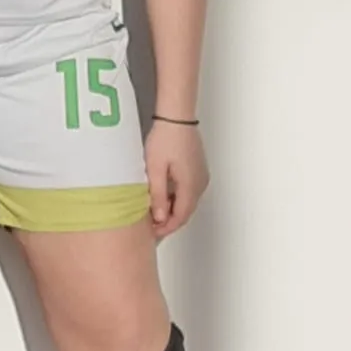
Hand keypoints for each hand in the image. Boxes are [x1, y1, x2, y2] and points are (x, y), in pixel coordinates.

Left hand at [145, 120, 208, 237]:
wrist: (176, 118)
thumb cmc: (165, 139)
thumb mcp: (155, 169)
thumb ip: (157, 195)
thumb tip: (159, 217)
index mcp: (190, 186)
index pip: (180, 217)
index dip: (165, 228)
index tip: (151, 232)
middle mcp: (200, 184)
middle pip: (185, 212)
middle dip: (168, 221)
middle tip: (149, 225)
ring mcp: (201, 177)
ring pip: (186, 202)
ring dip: (171, 209)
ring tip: (152, 211)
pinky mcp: (197, 170)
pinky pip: (188, 191)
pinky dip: (176, 198)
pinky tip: (162, 196)